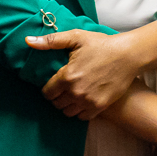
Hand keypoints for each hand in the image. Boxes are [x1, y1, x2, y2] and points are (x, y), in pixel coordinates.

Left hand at [27, 19, 156, 117]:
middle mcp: (75, 92)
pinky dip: (80, 111)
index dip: (49, 88)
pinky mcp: (100, 107)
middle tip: (65, 88)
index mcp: (67, 76)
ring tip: (73, 94)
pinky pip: (82, 117)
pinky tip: (84, 100)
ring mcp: (88, 101)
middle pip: (56, 104)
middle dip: (58, 96)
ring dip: (68, 105)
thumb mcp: (75, 38)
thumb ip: (50, 41)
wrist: (128, 55)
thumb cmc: (101, 44)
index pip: (47, 93)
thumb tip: (28, 41)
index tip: (55, 83)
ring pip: (68, 112)